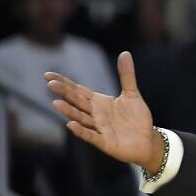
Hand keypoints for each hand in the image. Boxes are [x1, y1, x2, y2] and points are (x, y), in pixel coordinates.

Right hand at [46, 51, 161, 172]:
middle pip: (77, 102)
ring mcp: (99, 129)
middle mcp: (95, 115)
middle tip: (50, 84)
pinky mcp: (105, 142)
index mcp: (99, 102)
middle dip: (64, 93)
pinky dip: (82, 131)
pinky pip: (91, 136)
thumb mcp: (132, 94)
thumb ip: (126, 75)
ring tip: (56, 103)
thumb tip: (125, 53)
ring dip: (69, 111)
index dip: (64, 83)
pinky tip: (71, 125)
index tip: (48, 75)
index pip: (78, 91)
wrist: (147, 141)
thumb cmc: (137, 119)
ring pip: (81, 118)